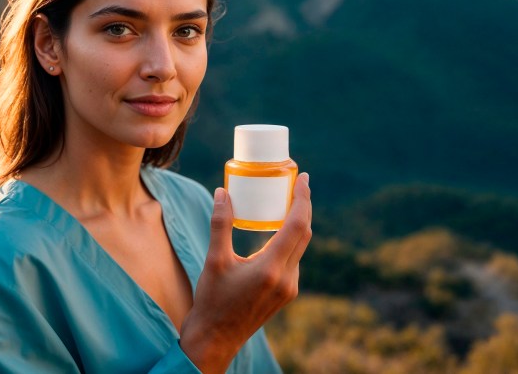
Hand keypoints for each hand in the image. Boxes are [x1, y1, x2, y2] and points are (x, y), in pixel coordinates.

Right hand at [179, 173, 311, 372]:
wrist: (216, 338)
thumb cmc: (213, 300)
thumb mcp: (214, 260)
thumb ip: (221, 225)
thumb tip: (222, 192)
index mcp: (271, 269)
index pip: (297, 226)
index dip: (303, 200)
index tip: (304, 179)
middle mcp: (287, 279)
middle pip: (304, 234)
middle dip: (304, 207)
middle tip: (298, 184)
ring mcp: (289, 288)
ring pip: (301, 247)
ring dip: (299, 224)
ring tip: (289, 202)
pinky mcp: (286, 293)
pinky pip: (295, 259)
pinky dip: (292, 240)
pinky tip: (281, 230)